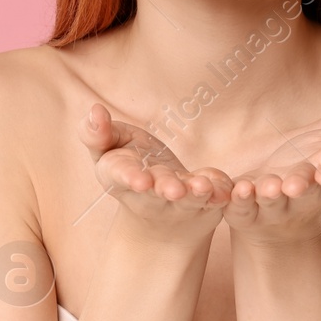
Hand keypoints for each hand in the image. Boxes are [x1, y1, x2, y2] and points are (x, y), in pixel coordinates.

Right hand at [79, 102, 233, 244]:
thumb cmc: (131, 165)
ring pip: (188, 198)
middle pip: (158, 190)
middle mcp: (150, 194)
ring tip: (202, 187)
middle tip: (175, 190)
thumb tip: (94, 110)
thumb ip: (97, 133)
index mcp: (120, 177)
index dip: (130, 178)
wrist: (160, 210)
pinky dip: (220, 192)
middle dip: (166, 188)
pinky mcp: (206, 201)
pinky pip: (215, 196)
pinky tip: (226, 190)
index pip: (121, 176)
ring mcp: (179, 201)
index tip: (140, 180)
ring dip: (196, 193)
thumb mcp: (109, 148)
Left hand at [223, 127, 320, 245]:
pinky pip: (237, 205)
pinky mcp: (242, 208)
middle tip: (296, 183)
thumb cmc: (318, 166)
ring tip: (264, 186)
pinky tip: (231, 188)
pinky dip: (233, 198)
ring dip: (266, 193)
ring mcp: (272, 204)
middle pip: (304, 191)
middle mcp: (302, 196)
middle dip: (300, 186)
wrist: (280, 204)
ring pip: (270, 200)